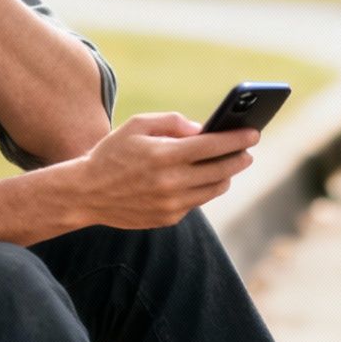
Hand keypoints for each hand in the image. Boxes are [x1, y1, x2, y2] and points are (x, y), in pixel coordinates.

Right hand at [70, 113, 257, 229]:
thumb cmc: (112, 153)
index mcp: (165, 155)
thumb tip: (203, 130)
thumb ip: (173, 122)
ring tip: (229, 164)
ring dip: (225, 176)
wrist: (86, 193)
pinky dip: (203, 189)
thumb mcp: (138, 125)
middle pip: (221, 170)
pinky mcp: (168, 218)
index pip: (213, 146)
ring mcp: (171, 204)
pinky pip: (197, 202)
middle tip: (248, 151)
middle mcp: (171, 182)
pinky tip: (203, 179)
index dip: (237, 139)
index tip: (254, 133)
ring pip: (214, 189)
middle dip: (239, 158)